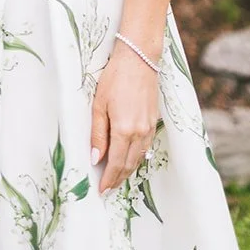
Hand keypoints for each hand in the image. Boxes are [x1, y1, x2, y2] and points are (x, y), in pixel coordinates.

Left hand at [91, 44, 158, 192]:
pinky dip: (136, 158)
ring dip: (127, 170)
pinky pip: (145, 148)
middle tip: (107, 188)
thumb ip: (97, 134)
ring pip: (138, 159)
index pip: (116, 164)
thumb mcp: (99, 105)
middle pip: (129, 165)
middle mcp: (139, 133)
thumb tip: (95, 159)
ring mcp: (149, 129)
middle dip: (118, 179)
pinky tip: (129, 159)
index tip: (101, 190)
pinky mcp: (154, 123)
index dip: (108, 179)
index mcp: (124, 130)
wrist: (138, 59)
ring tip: (116, 178)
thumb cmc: (114, 78)